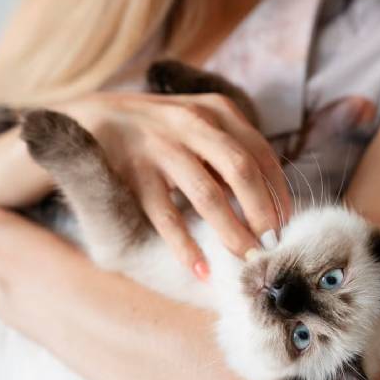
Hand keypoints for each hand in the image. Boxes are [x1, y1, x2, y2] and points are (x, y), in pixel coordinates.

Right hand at [57, 91, 291, 277]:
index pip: (261, 153)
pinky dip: (186, 246)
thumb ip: (229, 153)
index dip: (278, 191)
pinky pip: (167, 216)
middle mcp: (192, 123)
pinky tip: (200, 269)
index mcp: (216, 111)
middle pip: (242, 171)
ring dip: (232, 232)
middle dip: (262, 212)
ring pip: (207, 196)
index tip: (286, 223)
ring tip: (245, 258)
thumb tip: (267, 203)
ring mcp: (162, 147)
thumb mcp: (198, 126)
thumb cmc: (158, 130)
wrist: (93, 119)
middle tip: (270, 244)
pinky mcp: (135, 173)